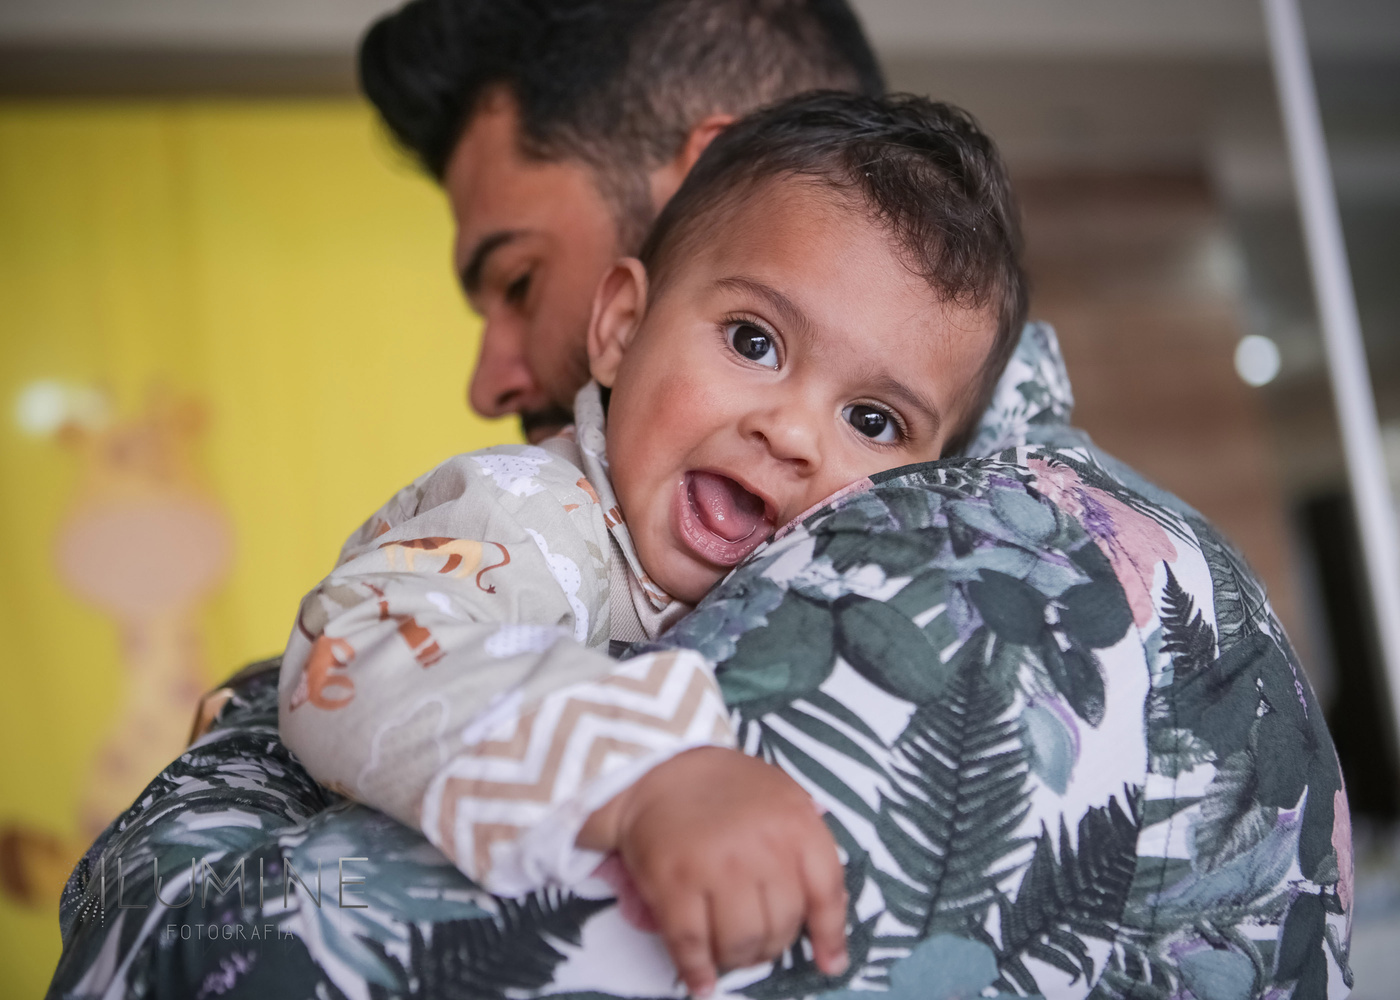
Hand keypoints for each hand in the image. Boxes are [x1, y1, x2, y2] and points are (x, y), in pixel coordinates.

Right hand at [579, 747, 848, 996]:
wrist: (660, 764)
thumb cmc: (727, 789)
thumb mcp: (783, 799)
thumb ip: (805, 847)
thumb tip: (822, 913)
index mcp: (796, 824)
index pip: (826, 894)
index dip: (830, 937)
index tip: (829, 963)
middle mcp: (762, 848)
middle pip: (781, 927)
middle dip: (772, 944)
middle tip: (758, 940)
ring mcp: (716, 867)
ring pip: (741, 943)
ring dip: (738, 957)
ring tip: (730, 950)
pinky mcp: (673, 883)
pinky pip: (691, 945)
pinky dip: (697, 971)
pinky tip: (702, 981)